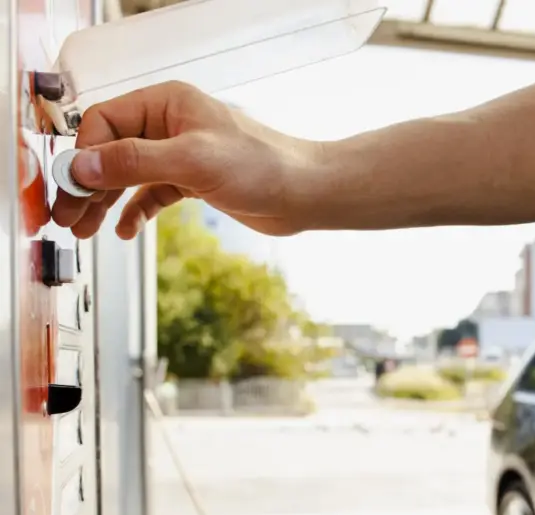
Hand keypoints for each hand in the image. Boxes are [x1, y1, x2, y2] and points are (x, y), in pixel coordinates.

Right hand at [51, 81, 318, 239]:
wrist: (306, 193)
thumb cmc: (264, 167)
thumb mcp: (192, 161)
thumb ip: (134, 162)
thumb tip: (83, 167)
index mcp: (167, 104)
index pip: (105, 122)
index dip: (84, 156)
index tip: (73, 189)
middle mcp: (171, 125)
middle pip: (111, 152)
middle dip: (89, 185)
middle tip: (69, 217)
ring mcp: (182, 154)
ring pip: (129, 177)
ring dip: (106, 202)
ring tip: (86, 230)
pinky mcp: (194, 181)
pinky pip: (152, 194)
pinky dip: (136, 211)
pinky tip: (126, 231)